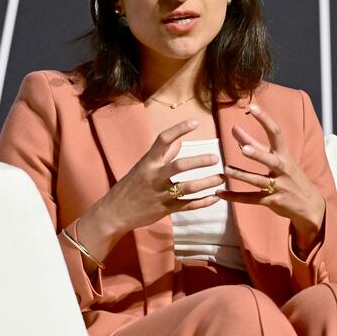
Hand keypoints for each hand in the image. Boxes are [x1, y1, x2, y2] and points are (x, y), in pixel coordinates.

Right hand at [78, 119, 223, 263]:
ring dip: (207, 182)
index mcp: (148, 162)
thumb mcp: (143, 167)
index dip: (179, 129)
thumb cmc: (130, 186)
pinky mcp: (166, 209)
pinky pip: (188, 205)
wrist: (115, 212)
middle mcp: (155, 176)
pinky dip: (203, 202)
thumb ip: (163, 155)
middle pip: (180, 166)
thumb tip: (179, 141)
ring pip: (188, 187)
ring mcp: (161, 194)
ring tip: (221, 177)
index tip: (195, 123)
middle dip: (199, 161)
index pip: (163, 140)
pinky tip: (215, 198)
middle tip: (215, 158)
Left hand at [217, 104, 325, 253]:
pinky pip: (250, 199)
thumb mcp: (279, 159)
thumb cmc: (291, 177)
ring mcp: (277, 186)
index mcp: (284, 155)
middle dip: (257, 154)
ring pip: (258, 181)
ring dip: (242, 175)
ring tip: (226, 170)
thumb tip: (236, 131)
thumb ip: (256, 146)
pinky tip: (220, 193)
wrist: (309, 204)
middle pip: (270, 160)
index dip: (264, 119)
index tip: (252, 107)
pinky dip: (234, 197)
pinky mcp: (271, 201)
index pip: (275, 133)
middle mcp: (282, 169)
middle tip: (243, 148)